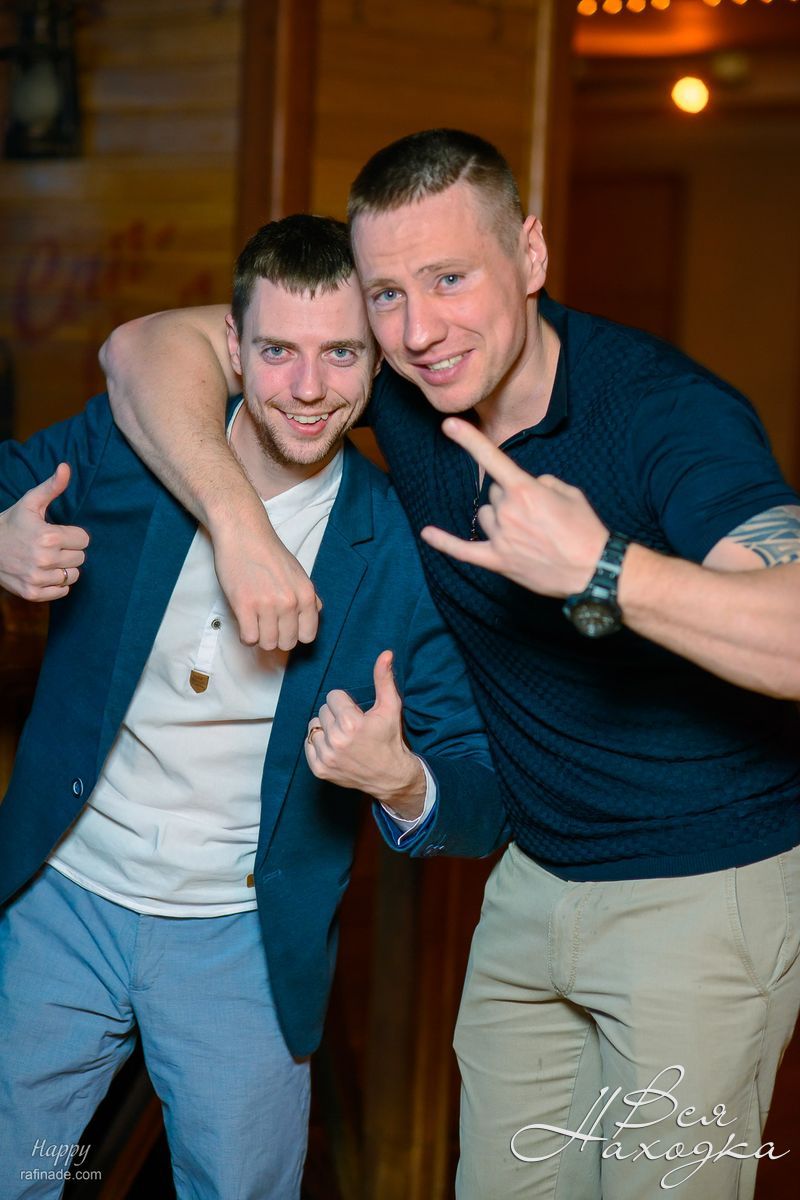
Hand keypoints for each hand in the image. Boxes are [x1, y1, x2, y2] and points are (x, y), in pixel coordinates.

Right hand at [0, 464, 88, 600]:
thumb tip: (66, 467)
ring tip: (48, 559)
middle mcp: (44, 559)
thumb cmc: (12, 523)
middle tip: (51, 546)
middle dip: (69, 550)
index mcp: (48, 536)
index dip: (73, 535)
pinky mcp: (33, 593)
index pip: (84, 539)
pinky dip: (56, 584)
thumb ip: (52, 487)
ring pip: (73, 575)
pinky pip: (62, 591)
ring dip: (64, 567)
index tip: (58, 533)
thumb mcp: (30, 502)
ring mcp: (38, 578)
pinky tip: (44, 572)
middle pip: (81, 558)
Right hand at [211, 512, 321, 651]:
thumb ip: (309, 596)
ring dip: (260, 637)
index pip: (308, 636)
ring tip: (254, 621)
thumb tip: (315, 612)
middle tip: (266, 623)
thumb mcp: (299, 573)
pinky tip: (244, 621)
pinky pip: (249, 638)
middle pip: (287, 643)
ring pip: (267, 643)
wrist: (244, 534)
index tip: (285, 628)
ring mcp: (267, 605)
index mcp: (306, 595)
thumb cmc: (269, 553)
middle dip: (276, 637)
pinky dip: (246, 635)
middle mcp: (290, 602)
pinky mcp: (244, 605)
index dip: (295, 635)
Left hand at [305, 650, 425, 817]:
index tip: (356, 713)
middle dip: (336, 715)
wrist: (390, 776)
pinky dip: (318, 744)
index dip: (346, 703)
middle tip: (352, 726)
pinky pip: (308, 744)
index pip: (333, 697)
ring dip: (326, 728)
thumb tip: (385, 654)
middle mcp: (336, 741)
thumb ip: (384, 679)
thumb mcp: (390, 707)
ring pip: (314, 727)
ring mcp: (326, 757)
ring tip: (342, 736)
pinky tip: (334, 747)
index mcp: (351, 724)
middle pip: (322, 711)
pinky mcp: (320, 769)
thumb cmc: (390, 739)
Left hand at [420, 417, 608, 597]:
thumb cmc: (586, 530)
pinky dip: (444, 542)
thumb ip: (543, 483)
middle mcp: (508, 512)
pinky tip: (427, 533)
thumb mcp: (570, 493)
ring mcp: (501, 537)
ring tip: (526, 532)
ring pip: (486, 515)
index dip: (469, 440)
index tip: (448, 424)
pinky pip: (464, 550)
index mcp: (526, 490)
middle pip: (495, 493)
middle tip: (537, 515)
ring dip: (499, 517)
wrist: (594, 570)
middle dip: (511, 497)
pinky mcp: (498, 561)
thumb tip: (528, 489)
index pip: (492, 459)